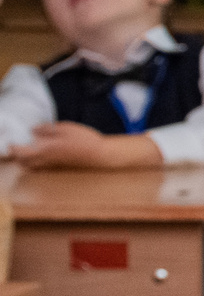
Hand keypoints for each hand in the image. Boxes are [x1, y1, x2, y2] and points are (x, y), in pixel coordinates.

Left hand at [14, 122, 159, 168]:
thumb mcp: (65, 128)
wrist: (101, 154)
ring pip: (33, 166)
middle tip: (16, 148)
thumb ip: (47, 129)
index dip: (13, 148)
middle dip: (17, 157)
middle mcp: (47, 160)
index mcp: (46, 149)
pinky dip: (35, 163)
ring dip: (26, 161)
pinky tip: (40, 155)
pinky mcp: (60, 166)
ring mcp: (54, 165)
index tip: (10, 142)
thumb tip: (33, 130)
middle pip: (25, 163)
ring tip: (26, 152)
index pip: (22, 152)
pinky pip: (42, 167)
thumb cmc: (84, 139)